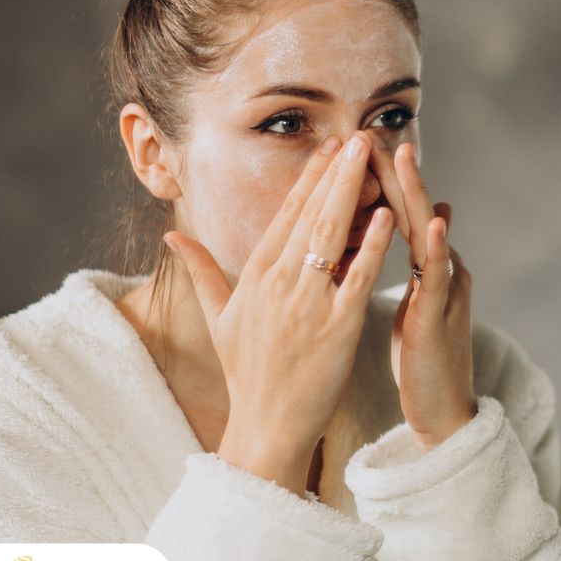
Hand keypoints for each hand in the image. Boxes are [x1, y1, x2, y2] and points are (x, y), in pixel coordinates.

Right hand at [164, 132, 394, 493]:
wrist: (267, 425)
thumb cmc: (248, 373)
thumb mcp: (220, 318)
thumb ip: (202, 271)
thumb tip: (173, 235)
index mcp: (254, 276)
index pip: (285, 215)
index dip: (309, 178)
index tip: (328, 146)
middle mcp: (278, 283)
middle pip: (311, 214)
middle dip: (336, 170)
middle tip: (358, 135)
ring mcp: (308, 303)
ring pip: (333, 235)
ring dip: (353, 191)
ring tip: (372, 156)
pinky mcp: (337, 327)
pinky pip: (358, 277)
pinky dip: (372, 245)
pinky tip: (388, 215)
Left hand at [372, 140, 476, 452]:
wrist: (445, 409)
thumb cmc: (423, 357)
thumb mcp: (412, 302)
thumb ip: (410, 263)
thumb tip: (414, 223)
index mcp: (422, 265)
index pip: (397, 213)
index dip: (378, 179)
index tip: (354, 146)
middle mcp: (438, 269)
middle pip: (414, 211)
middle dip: (395, 172)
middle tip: (375, 132)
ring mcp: (444, 290)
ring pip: (429, 234)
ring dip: (417, 194)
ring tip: (404, 157)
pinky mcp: (442, 318)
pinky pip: (439, 279)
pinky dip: (438, 249)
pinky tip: (434, 224)